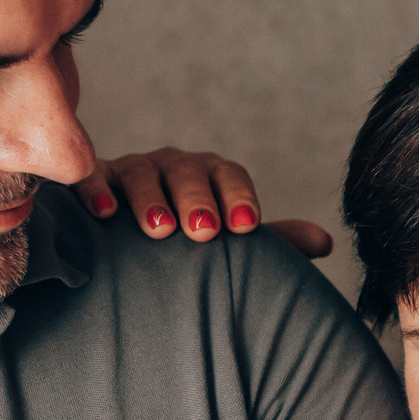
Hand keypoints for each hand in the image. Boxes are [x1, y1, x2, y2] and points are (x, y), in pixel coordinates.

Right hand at [75, 148, 332, 256]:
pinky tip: (105, 216)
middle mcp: (174, 166)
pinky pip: (92, 177)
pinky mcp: (94, 181)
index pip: (231, 176)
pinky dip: (97, 190)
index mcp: (212, 176)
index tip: (247, 230)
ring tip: (160, 231)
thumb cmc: (189, 248)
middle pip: (189, 172)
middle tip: (204, 231)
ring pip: (143, 172)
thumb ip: (274, 243)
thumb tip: (326, 242)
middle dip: (198, 199)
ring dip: (151, 199)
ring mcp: (131, 169)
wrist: (129, 252)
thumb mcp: (228, 244)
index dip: (240, 198)